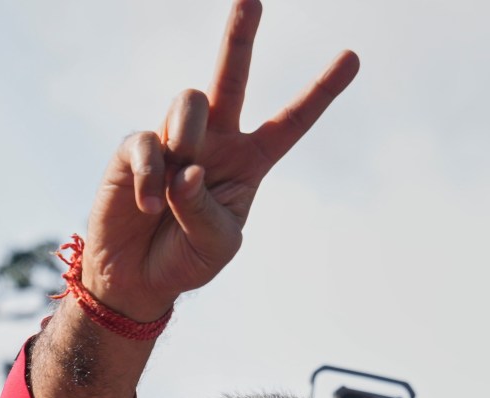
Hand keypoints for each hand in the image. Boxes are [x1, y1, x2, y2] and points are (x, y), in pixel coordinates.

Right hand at [80, 0, 356, 321]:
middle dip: (240, 38)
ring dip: (188, 134)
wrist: (138, 277)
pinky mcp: (137, 147)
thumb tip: (187, 168)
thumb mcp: (218, 243)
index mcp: (252, 162)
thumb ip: (207, 208)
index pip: (292, 122)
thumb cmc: (187, 258)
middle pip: (231, 78)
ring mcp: (176, 139)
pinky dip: (151, 175)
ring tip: (179, 178)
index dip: (321, 91)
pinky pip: (148, 141)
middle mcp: (216, 141)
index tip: (352, 57)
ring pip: (189, 101)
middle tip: (252, 0)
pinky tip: (149, 203)